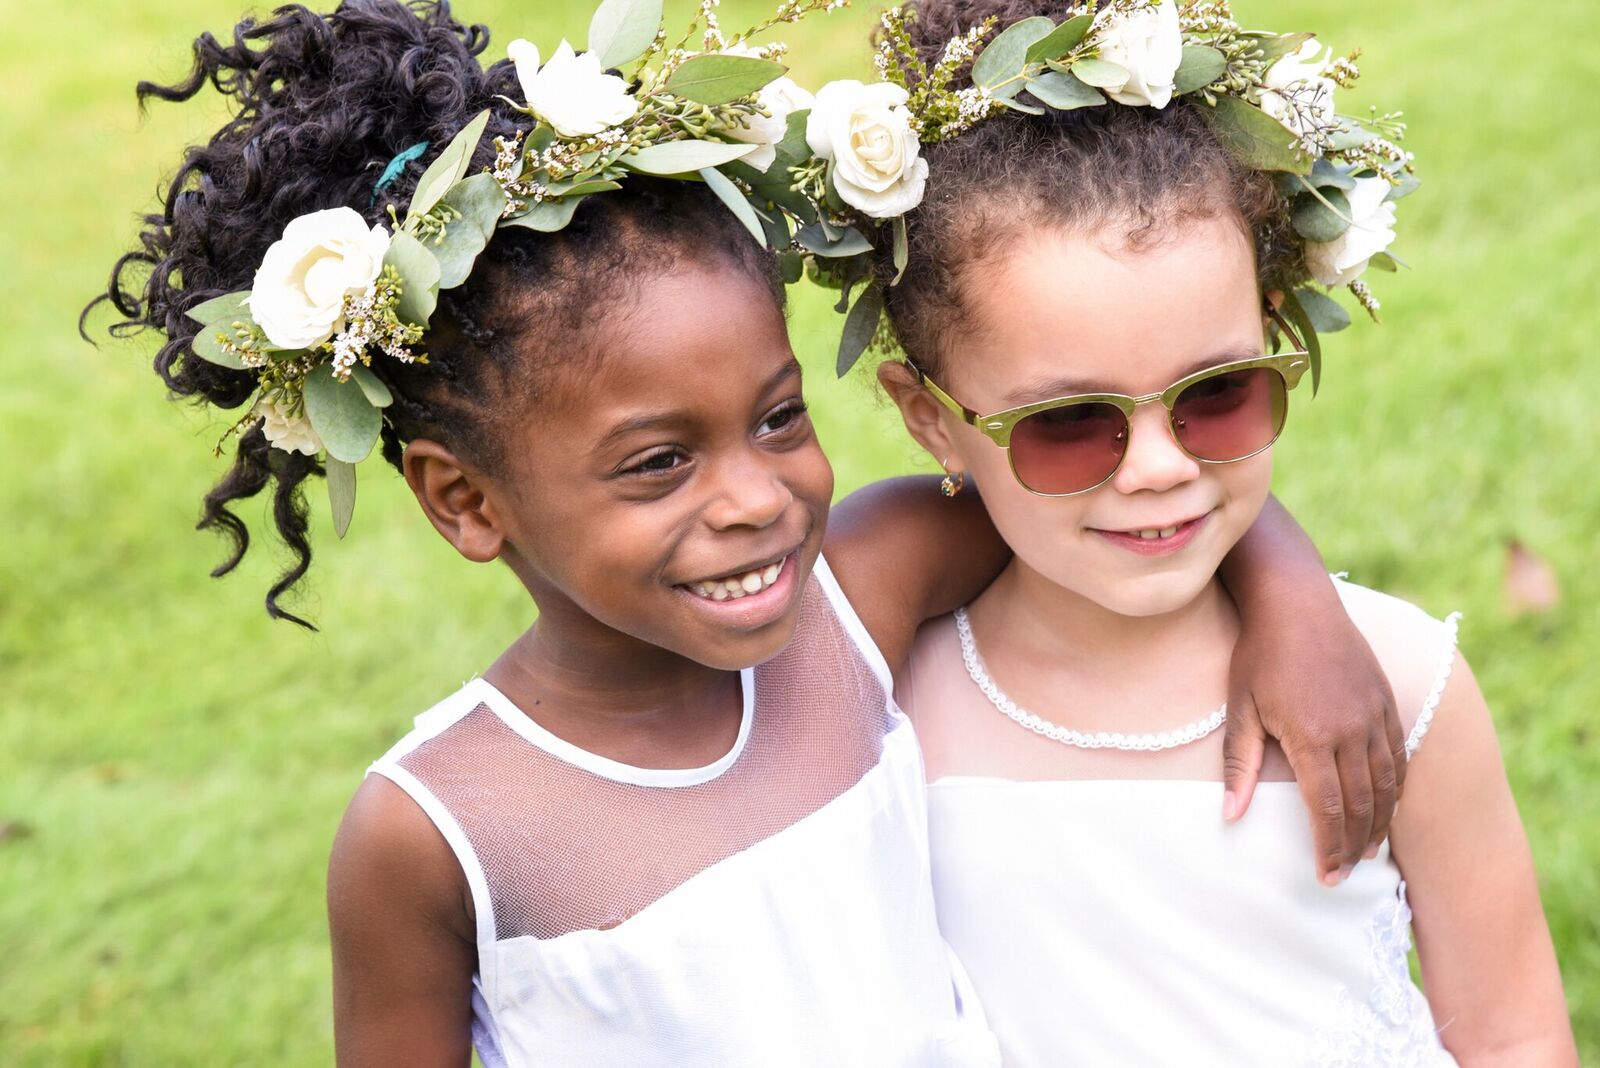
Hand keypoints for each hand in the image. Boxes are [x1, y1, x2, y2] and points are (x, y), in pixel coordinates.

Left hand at [1224, 583, 1405, 885]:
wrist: (1296, 601)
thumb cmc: (1259, 655)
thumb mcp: (1240, 709)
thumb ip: (1238, 765)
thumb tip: (1230, 815)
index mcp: (1313, 736)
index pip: (1327, 808)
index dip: (1328, 847)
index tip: (1325, 876)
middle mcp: (1352, 730)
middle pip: (1362, 804)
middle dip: (1354, 846)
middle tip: (1344, 875)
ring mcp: (1374, 715)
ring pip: (1387, 784)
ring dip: (1379, 823)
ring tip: (1367, 853)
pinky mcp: (1386, 701)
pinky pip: (1398, 756)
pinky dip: (1395, 789)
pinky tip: (1386, 808)